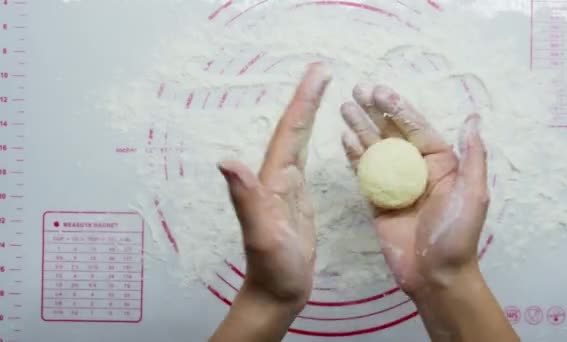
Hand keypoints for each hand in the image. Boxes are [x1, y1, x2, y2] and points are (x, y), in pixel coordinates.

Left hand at [217, 63, 330, 310]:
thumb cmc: (271, 269)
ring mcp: (287, 187)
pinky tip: (315, 135)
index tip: (318, 73)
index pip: (289, 132)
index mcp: (272, 180)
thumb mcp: (260, 235)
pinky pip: (305, 159)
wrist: (276, 292)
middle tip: (322, 69)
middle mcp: (277, 177)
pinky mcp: (297, 198)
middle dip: (307, 98)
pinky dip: (311, 140)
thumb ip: (245, 199)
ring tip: (322, 89)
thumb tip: (225, 160)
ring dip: (309, 114)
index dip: (303, 101)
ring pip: (298, 141)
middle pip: (293, 130)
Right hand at [340, 84, 488, 295]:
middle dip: (374, 112)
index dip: (397, 109)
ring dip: (360, 128)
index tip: (379, 92)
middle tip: (356, 91)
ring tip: (344, 108)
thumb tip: (473, 118)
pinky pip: (364, 174)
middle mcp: (416, 169)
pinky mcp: (377, 201)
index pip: (416, 128)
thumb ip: (472, 156)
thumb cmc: (457, 235)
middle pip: (391, 134)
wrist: (434, 276)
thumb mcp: (473, 193)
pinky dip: (354, 156)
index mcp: (441, 163)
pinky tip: (344, 138)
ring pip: (375, 150)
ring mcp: (394, 184)